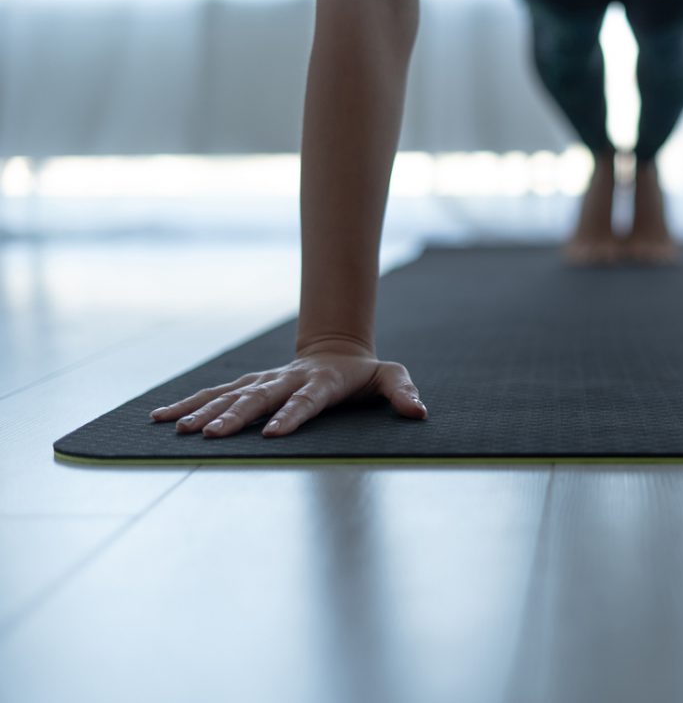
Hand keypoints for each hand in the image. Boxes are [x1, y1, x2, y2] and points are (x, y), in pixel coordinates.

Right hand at [148, 340, 426, 437]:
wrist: (336, 350)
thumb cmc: (364, 374)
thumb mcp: (389, 377)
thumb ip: (402, 392)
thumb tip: (418, 411)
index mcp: (320, 382)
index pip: (305, 401)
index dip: (292, 415)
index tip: (276, 433)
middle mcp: (286, 380)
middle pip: (259, 399)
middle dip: (234, 417)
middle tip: (210, 435)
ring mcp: (264, 381)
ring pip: (230, 395)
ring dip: (204, 412)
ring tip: (178, 430)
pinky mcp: (248, 385)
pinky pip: (214, 394)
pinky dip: (188, 403)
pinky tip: (160, 417)